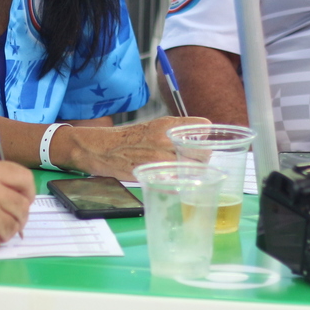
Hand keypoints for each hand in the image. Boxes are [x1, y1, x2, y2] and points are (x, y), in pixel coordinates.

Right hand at [62, 116, 209, 179]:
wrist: (102, 148)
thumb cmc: (129, 138)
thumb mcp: (153, 127)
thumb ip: (175, 132)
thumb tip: (198, 141)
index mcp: (166, 125)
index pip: (203, 126)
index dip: (206, 136)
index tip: (204, 142)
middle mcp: (165, 140)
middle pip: (203, 152)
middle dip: (203, 158)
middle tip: (197, 161)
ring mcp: (159, 159)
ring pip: (193, 169)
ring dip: (193, 172)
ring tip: (187, 172)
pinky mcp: (152, 175)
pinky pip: (177, 183)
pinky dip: (180, 184)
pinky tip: (174, 181)